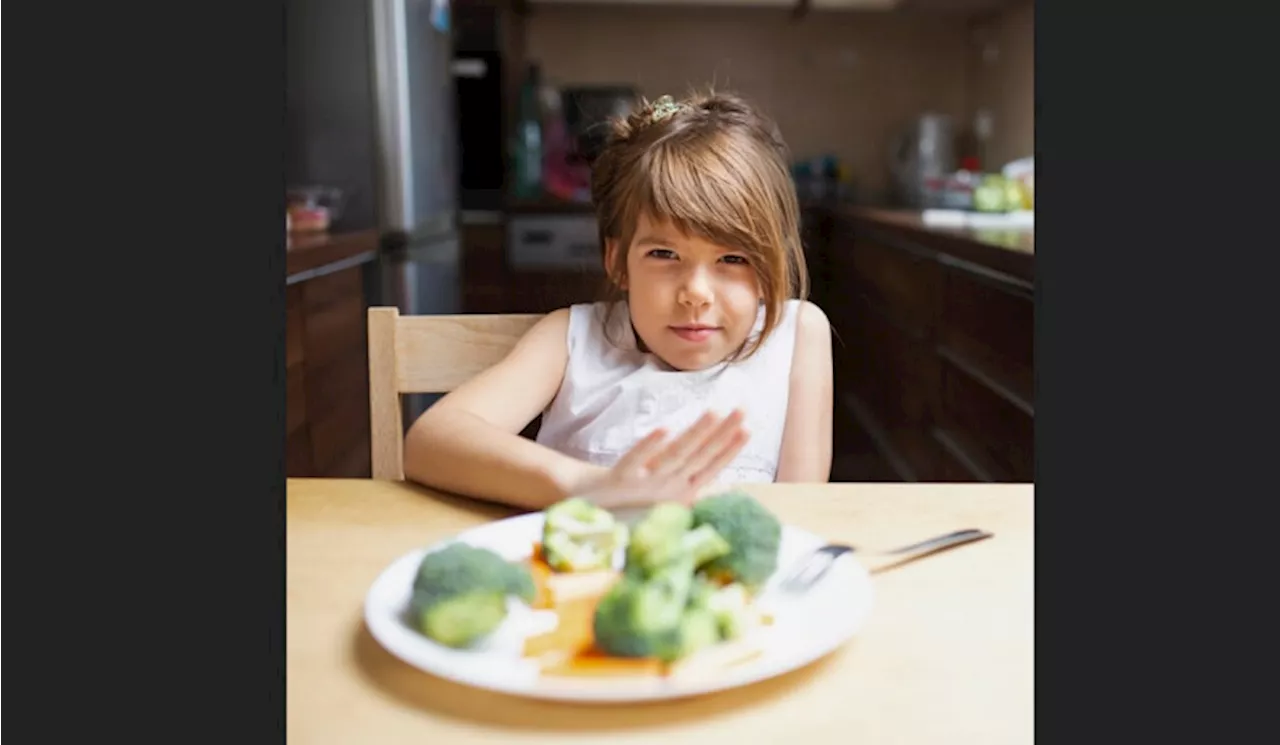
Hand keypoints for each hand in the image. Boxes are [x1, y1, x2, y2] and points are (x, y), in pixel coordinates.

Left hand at [571, 409, 748, 507]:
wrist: (587, 509)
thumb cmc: (628, 501)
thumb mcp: (663, 495)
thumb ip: (689, 483)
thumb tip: (720, 478)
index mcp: (680, 494)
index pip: (711, 467)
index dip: (730, 448)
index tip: (748, 427)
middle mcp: (667, 490)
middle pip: (699, 457)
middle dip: (723, 434)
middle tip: (743, 410)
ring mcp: (645, 485)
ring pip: (676, 455)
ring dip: (696, 434)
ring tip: (714, 411)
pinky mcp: (620, 480)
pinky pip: (637, 459)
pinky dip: (651, 445)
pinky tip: (665, 428)